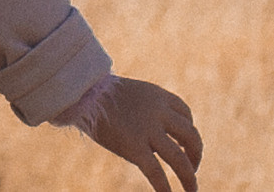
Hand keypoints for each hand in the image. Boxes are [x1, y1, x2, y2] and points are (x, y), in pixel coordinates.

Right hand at [84, 78, 201, 191]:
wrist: (77, 91)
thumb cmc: (94, 94)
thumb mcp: (127, 94)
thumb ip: (143, 109)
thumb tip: (150, 132)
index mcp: (157, 95)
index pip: (185, 113)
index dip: (189, 130)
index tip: (183, 143)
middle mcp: (158, 111)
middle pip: (191, 135)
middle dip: (196, 154)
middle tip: (192, 167)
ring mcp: (147, 129)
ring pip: (180, 158)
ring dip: (189, 177)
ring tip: (191, 190)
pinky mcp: (134, 147)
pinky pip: (157, 173)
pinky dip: (165, 188)